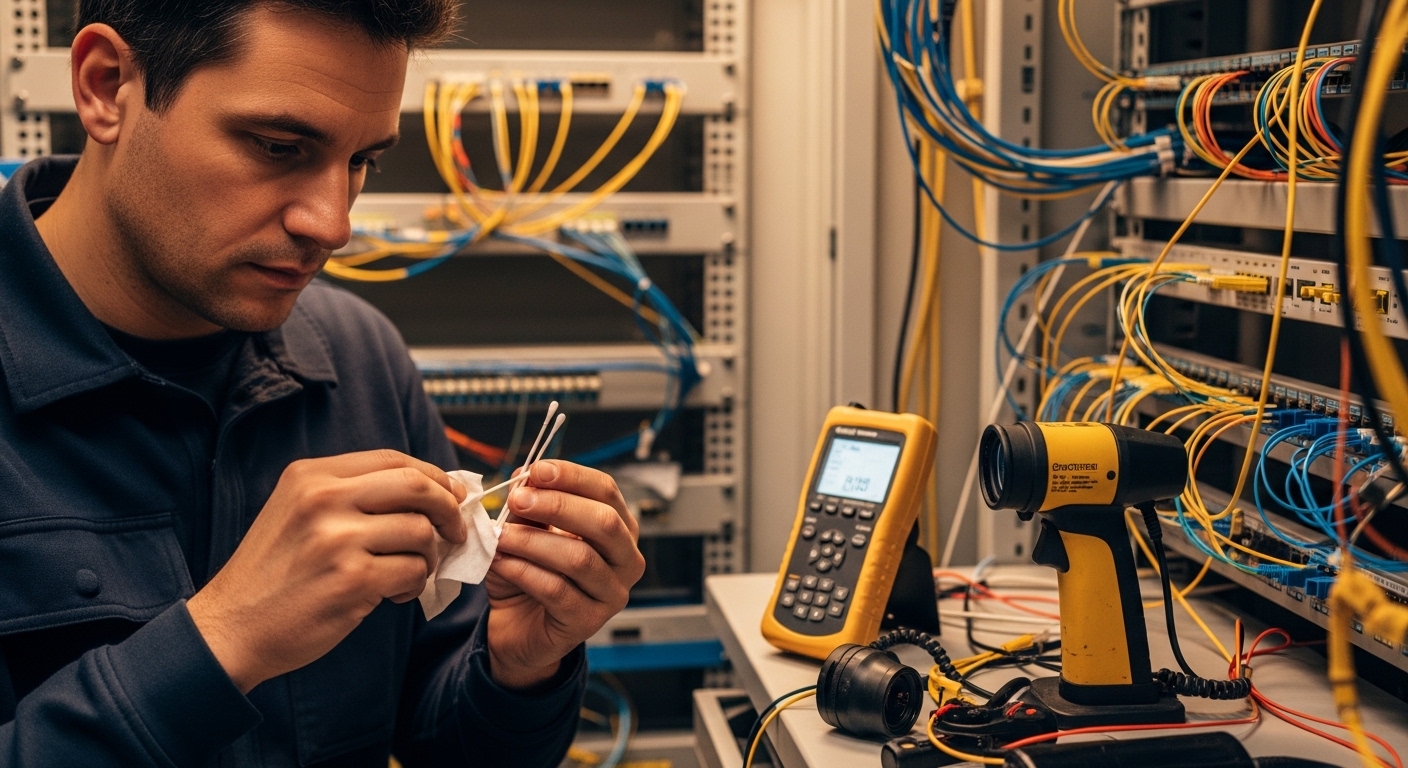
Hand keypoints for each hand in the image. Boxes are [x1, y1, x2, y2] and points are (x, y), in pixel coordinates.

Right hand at [187, 450, 466, 692]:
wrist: (231, 627)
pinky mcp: (351, 579)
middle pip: (416, 486)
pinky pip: (413, 571)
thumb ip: (354, 494)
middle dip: (447, 508)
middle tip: (454, 532)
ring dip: (428, 556)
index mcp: (311, 475)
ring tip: (408, 572)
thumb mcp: (299, 512)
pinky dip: (414, 584)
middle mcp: (323, 498)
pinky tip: (392, 593)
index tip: (452, 495)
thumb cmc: (274, 572)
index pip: (394, 459)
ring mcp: (337, 539)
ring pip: (420, 532)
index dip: (433, 475)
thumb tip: (433, 488)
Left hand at [485, 460, 644, 689]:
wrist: (517, 627)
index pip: (606, 492)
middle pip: (604, 522)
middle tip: (517, 500)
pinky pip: (557, 590)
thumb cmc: (529, 574)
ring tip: (500, 536)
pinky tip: (501, 563)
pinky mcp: (589, 622)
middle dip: (557, 505)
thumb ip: (531, 507)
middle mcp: (626, 560)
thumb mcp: (527, 532)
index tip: (537, 470)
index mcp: (619, 528)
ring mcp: (612, 594)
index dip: (573, 476)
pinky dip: (524, 572)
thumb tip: (525, 474)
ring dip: (533, 542)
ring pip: (579, 557)